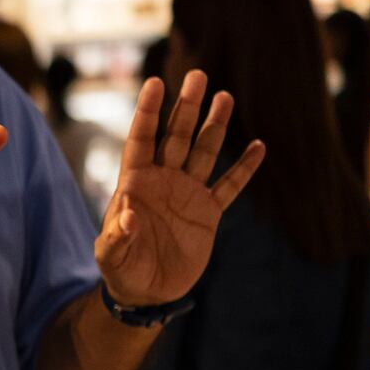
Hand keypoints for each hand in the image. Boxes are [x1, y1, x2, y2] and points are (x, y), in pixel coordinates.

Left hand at [95, 73, 264, 307]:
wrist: (147, 293)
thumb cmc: (121, 271)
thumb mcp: (111, 256)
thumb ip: (116, 236)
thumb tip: (128, 214)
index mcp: (135, 183)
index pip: (141, 139)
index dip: (148, 112)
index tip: (155, 82)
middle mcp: (163, 180)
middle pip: (175, 136)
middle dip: (186, 107)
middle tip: (197, 76)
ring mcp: (187, 193)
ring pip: (203, 152)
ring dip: (214, 126)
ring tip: (224, 96)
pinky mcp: (208, 212)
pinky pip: (229, 185)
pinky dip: (245, 168)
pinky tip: (259, 146)